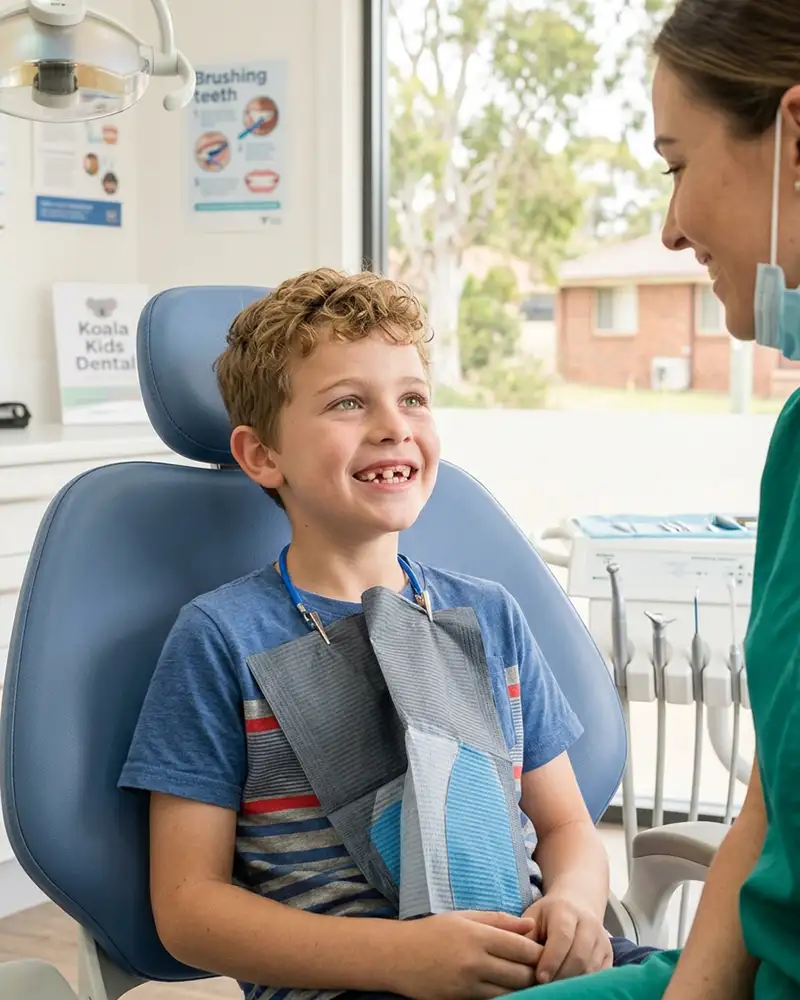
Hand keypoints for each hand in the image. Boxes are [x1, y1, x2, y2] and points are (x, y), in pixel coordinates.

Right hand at [394, 910, 543, 999]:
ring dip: (522, 986)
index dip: (538, 951)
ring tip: (525, 978)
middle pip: (522, 974)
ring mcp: (468, 985)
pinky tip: (504, 987)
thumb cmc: (433, 931)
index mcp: (478, 936)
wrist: (399, 956)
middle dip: (535, 972)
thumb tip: (531, 927)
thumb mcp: (465, 917)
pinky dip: (504, 995)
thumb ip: (500, 921)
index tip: (543, 950)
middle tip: (539, 968)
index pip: (522, 948)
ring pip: (511, 991)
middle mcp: (476, 962)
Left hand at [524, 895, 612, 983]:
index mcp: (567, 911)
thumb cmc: (549, 915)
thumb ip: (523, 935)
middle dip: (561, 976)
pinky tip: (569, 986)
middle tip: (545, 987)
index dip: (551, 960)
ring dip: (572, 983)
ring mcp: (602, 940)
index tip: (539, 977)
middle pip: (579, 957)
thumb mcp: (533, 917)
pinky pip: (600, 975)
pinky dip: (585, 984)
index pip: (562, 938)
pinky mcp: (609, 954)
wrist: (577, 904)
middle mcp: (589, 924)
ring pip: (590, 969)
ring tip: (555, 988)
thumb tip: (516, 956)